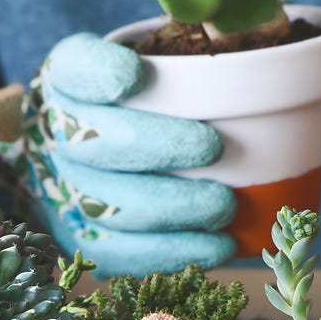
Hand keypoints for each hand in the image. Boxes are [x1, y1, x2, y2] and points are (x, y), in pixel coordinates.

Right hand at [0, 33, 235, 276]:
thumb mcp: (156, 68)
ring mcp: (62, 190)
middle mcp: (56, 133)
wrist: (94, 152)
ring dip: (173, 208)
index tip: (134, 75)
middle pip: (97, 141)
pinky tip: (215, 248)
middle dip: (159, 146)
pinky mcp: (78, 238)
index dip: (98, 73)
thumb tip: (264, 70)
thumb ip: (191, 65)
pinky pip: (119, 253)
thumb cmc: (145, 103)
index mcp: (70, 78)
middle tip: (214, 147)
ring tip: (224, 208)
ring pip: (109, 205)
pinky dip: (171, 254)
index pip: (74, 68)